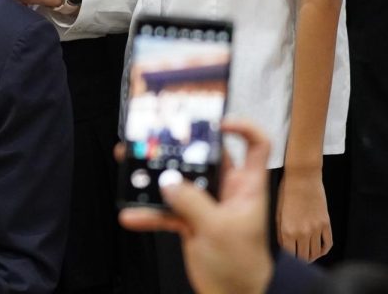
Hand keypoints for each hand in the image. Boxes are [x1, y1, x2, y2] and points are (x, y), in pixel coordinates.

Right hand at [119, 118, 274, 293]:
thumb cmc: (242, 266)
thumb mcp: (218, 229)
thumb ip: (192, 201)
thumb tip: (168, 181)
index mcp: (246, 187)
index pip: (255, 145)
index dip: (241, 127)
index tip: (215, 121)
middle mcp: (227, 191)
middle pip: (205, 158)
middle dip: (178, 148)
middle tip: (155, 139)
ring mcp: (207, 206)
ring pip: (180, 182)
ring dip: (156, 178)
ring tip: (132, 168)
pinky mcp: (191, 222)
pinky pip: (166, 210)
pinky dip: (149, 212)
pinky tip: (133, 214)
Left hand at [276, 167, 331, 260]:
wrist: (302, 177)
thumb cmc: (286, 192)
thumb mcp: (277, 212)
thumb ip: (279, 232)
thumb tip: (283, 246)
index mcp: (288, 231)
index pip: (290, 255)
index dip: (289, 260)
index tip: (287, 261)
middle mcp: (303, 232)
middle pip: (304, 257)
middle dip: (300, 261)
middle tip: (297, 261)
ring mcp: (316, 229)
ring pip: (316, 253)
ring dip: (311, 257)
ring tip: (307, 257)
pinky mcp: (326, 223)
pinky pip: (328, 243)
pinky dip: (323, 250)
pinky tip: (319, 250)